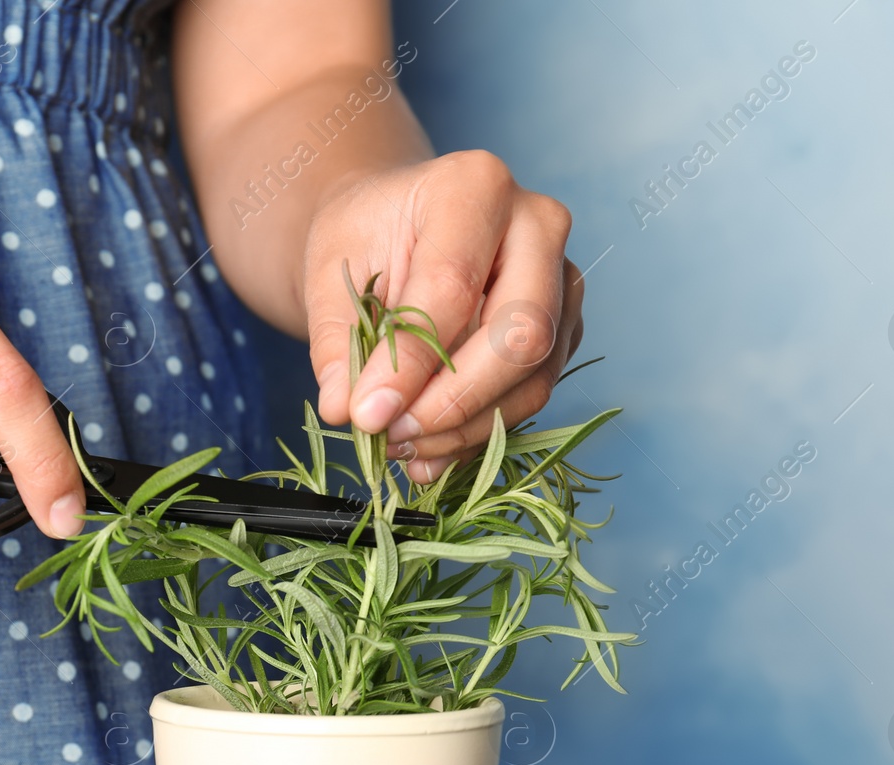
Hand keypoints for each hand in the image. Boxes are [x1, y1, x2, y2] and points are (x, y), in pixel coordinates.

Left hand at [303, 150, 583, 482]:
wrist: (395, 231)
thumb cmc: (364, 238)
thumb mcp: (328, 273)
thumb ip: (335, 341)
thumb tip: (345, 409)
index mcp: (475, 187)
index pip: (453, 287)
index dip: (411, 362)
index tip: (365, 415)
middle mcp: (538, 226)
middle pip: (521, 335)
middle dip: (453, 403)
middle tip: (389, 437)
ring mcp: (562, 281)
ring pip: (533, 377)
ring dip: (464, 428)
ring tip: (400, 446)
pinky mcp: (565, 330)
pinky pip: (531, 395)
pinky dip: (477, 432)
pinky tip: (427, 449)